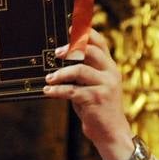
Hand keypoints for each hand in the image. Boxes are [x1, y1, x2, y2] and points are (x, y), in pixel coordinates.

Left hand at [43, 29, 149, 159]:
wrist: (110, 133)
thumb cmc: (97, 108)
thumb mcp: (92, 86)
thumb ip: (83, 71)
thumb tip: (62, 56)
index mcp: (109, 66)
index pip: (99, 42)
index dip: (85, 32)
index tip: (69, 27)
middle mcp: (110, 72)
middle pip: (90, 51)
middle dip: (71, 49)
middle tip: (56, 54)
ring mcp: (105, 86)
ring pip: (80, 70)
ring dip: (60, 73)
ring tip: (49, 78)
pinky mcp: (96, 99)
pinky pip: (72, 90)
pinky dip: (57, 90)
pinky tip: (48, 91)